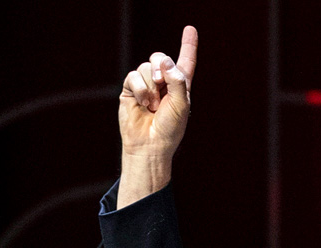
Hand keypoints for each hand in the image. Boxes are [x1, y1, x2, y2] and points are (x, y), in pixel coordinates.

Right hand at [117, 26, 197, 205]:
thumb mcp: (181, 103)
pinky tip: (143, 103)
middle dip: (161, 66)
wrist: (150, 146)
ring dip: (151, 85)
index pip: (185, 61)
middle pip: (160, 57)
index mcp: (180, 85)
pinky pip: (133, 76)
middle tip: (162, 83)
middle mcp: (162, 83)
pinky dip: (140, 88)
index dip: (188, 45)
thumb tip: (162, 60)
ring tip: (153, 105)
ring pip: (145, 67)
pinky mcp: (130, 90)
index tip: (190, 29)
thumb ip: (176, 79)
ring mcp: (145, 86)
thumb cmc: (169, 129)